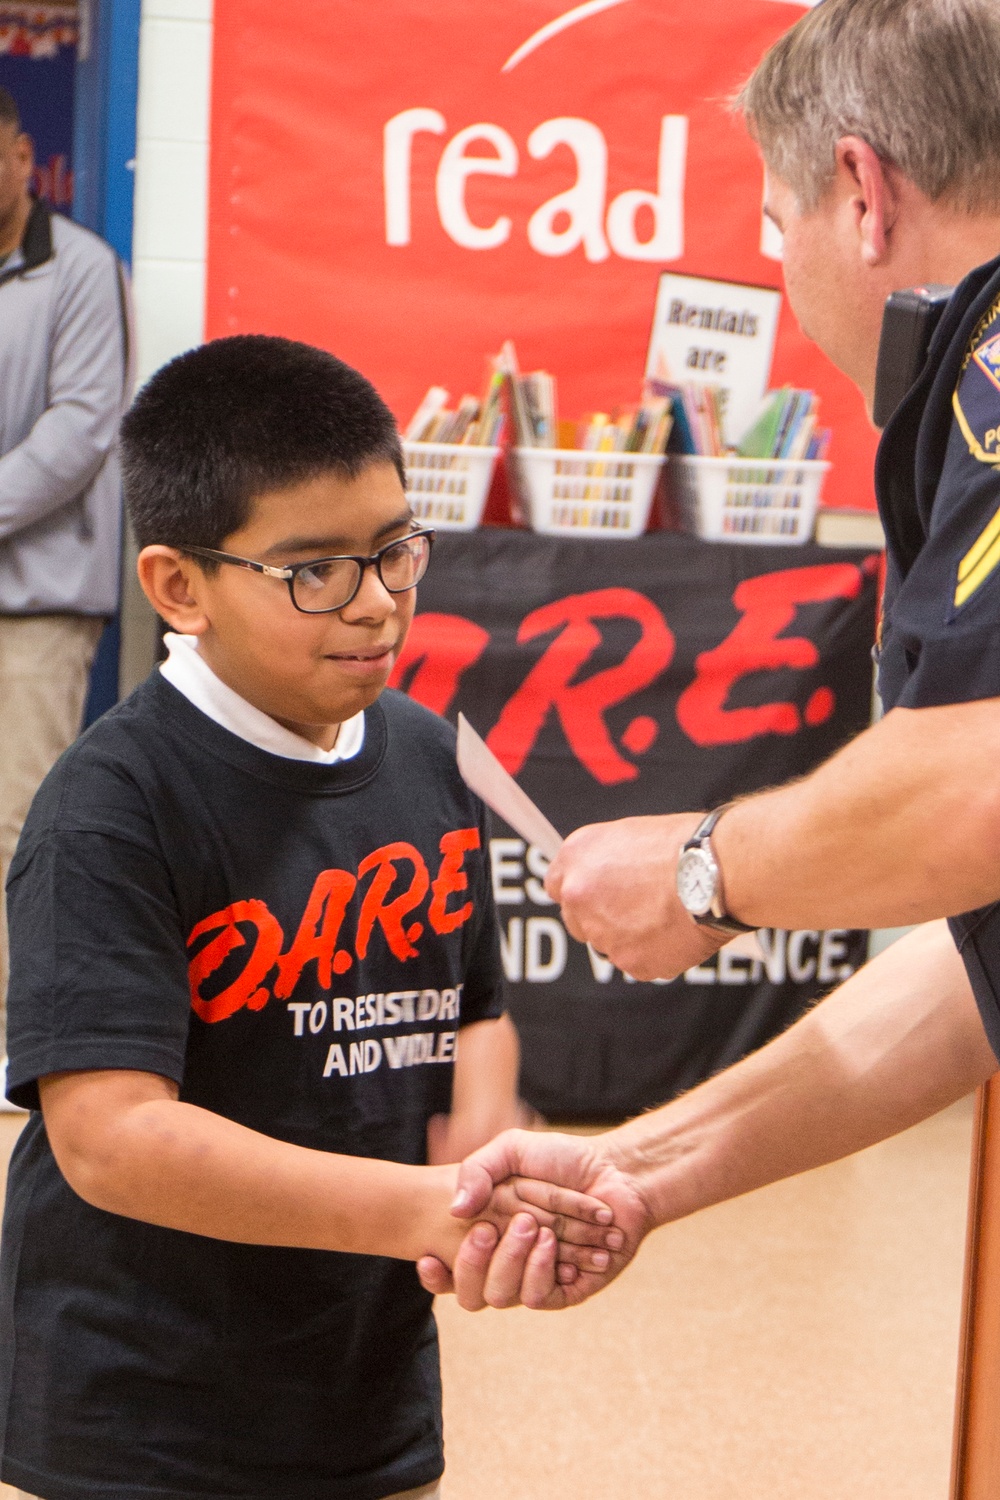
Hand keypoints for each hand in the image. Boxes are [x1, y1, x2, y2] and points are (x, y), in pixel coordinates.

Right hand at [417, 1130, 653, 1310]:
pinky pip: (538, 1298)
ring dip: (512, 1259)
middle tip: (487, 1229)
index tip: (427, 1257)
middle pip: (470, 1290)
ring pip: (501, 1295)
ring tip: (535, 1227)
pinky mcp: (565, 1291)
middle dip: (474, 1261)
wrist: (615, 1172)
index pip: (447, 1269)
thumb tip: (455, 1209)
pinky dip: (541, 1270)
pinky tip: (552, 1244)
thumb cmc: (562, 1159)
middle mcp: (506, 1262)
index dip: (434, 1274)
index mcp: (486, 1235)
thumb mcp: (512, 1150)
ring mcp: (534, 1278)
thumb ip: (477, 1171)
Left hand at [546, 814, 727, 980]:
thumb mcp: (631, 835)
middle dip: (603, 918)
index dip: (581, 892)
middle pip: (578, 921)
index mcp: (576, 857)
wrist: (717, 872)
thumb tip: (602, 875)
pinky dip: (655, 952)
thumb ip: (604, 860)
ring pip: (609, 944)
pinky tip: (677, 930)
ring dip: (631, 937)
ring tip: (667, 913)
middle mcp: (578, 895)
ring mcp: (602, 932)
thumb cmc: (684, 846)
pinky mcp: (630, 961)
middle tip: (640, 907)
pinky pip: (638, 963)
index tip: (596, 896)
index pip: (556, 886)